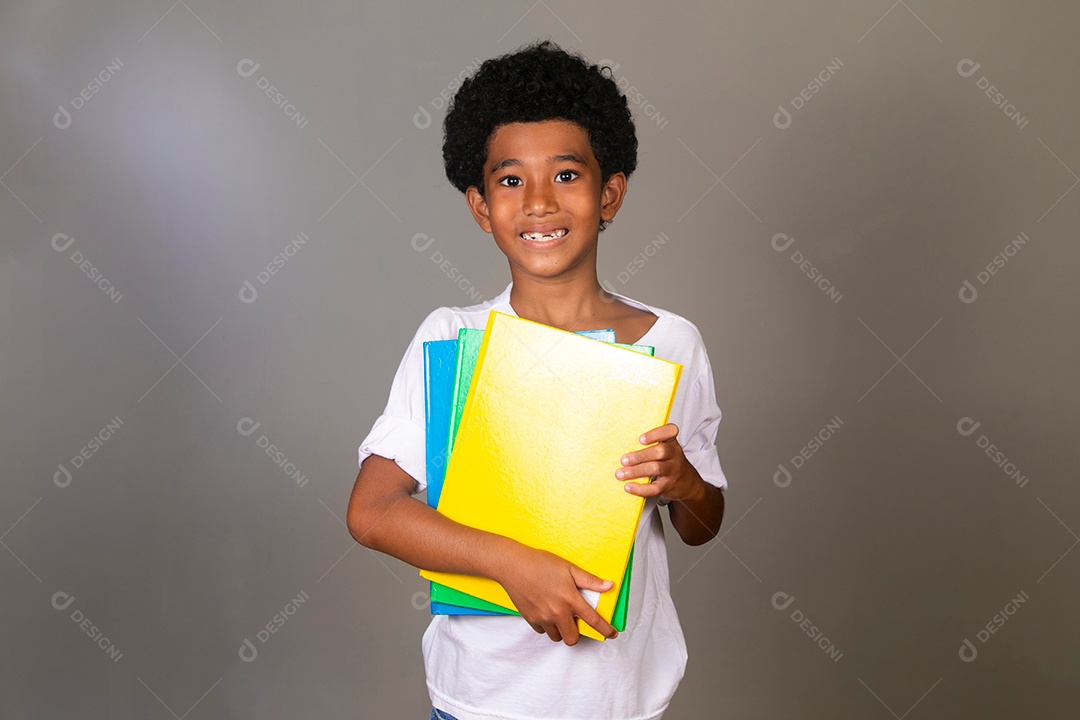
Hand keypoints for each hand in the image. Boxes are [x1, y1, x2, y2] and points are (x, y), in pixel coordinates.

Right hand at [496, 545, 617, 645]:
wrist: (513, 565)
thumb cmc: (540, 564)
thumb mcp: (569, 568)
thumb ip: (589, 580)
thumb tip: (608, 586)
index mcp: (570, 599)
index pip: (593, 620)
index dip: (605, 630)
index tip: (611, 634)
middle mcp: (557, 612)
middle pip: (572, 638)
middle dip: (576, 633)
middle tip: (574, 621)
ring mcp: (543, 617)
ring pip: (557, 636)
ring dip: (560, 629)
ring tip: (558, 614)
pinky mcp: (531, 619)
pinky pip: (543, 631)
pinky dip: (546, 625)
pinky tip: (545, 610)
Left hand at [616, 423, 706, 503]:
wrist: (687, 482)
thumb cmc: (668, 461)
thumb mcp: (665, 448)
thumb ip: (649, 445)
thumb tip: (620, 445)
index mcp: (671, 441)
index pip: (670, 431)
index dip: (656, 434)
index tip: (641, 439)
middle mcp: (674, 454)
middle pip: (660, 452)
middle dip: (640, 456)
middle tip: (623, 460)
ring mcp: (673, 470)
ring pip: (656, 469)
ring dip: (636, 471)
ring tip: (621, 474)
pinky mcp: (668, 485)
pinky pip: (655, 488)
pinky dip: (640, 489)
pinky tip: (629, 487)